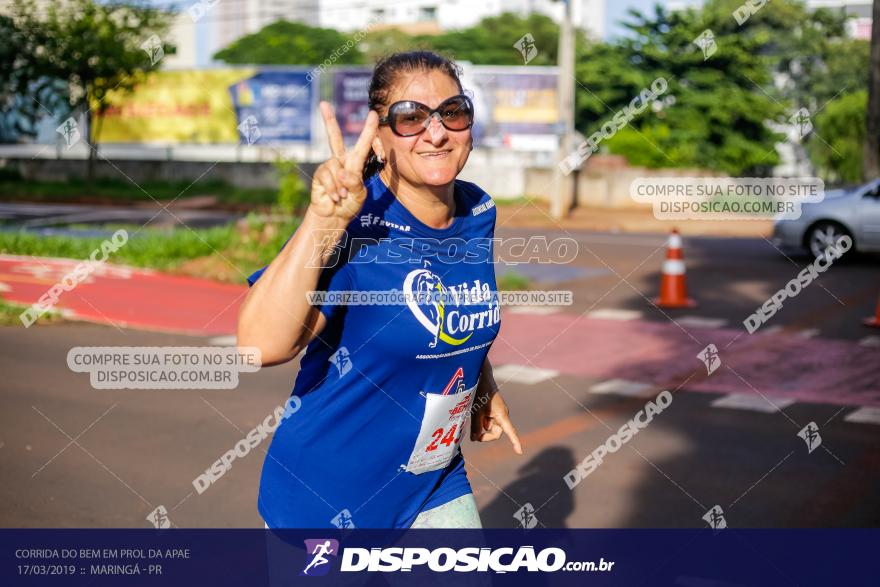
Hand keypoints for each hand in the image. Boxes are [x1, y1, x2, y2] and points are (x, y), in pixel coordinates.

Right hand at [309, 101, 378, 222]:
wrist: (334, 216)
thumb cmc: (350, 203)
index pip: (362, 144)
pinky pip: (328, 179)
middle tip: (322, 104)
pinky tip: (335, 198)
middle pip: (334, 138)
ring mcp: (329, 167)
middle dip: (328, 120)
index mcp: (355, 163)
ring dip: (342, 187)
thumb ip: (354, 183)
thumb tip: (340, 172)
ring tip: (343, 196)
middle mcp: (340, 161)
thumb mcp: (359, 194)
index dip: (368, 129)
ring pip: (336, 170)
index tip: (372, 114)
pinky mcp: (319, 175)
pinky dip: (334, 190)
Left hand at [470, 390, 522, 454]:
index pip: (510, 432)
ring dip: (482, 425)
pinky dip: (482, 420)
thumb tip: (475, 439)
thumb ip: (476, 426)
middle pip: (496, 433)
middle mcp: (503, 415)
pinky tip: (476, 411)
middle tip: (474, 435)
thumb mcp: (477, 411)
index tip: (519, 452)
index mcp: (502, 415)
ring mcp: (499, 412)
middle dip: (485, 435)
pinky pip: (489, 420)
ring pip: (490, 426)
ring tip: (475, 413)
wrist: (483, 378)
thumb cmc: (481, 393)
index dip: (515, 442)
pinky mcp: (494, 410)